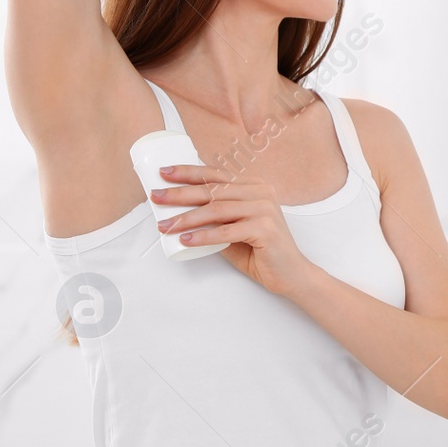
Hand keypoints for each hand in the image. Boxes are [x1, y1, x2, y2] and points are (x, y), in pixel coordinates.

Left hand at [151, 163, 311, 294]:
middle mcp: (261, 193)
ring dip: (187, 218)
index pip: (216, 175)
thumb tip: (178, 212)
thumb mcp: (233, 229)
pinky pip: (227, 231)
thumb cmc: (260, 252)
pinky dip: (204, 236)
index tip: (164, 173)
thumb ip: (215, 218)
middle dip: (180, 193)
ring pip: (217, 209)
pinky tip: (186, 240)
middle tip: (156, 197)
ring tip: (165, 225)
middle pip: (213, 190)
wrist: (291, 274)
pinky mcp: (266, 229)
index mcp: (254, 187)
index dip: (188, 172)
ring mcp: (265, 209)